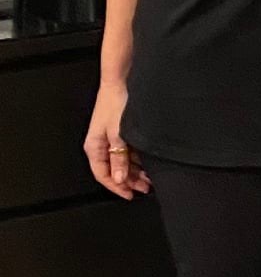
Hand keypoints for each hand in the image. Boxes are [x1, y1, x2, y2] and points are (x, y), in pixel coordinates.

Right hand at [84, 79, 150, 199]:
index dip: (116, 187)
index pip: (103, 175)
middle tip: (145, 188)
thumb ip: (119, 158)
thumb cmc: (116, 103)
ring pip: (123, 161)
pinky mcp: (121, 132)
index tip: (129, 195)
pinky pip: (128, 151)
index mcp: (94, 147)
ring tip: (150, 178)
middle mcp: (102, 144)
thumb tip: (118, 178)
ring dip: (135, 171)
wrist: (122, 82)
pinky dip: (138, 159)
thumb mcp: (119, 134)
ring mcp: (112, 138)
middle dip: (129, 181)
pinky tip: (149, 163)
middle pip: (114, 170)